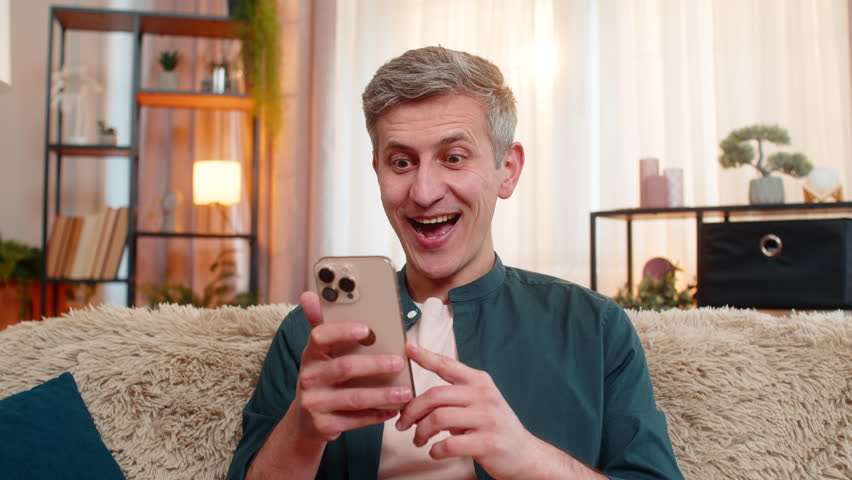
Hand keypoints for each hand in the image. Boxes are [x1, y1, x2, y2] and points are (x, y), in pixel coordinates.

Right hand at [290, 291, 413, 442]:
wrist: (305, 421)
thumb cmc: (322, 378)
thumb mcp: (318, 353)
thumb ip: (321, 324)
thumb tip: (309, 294)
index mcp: (310, 355)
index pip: (320, 337)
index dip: (342, 332)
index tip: (367, 329)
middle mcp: (308, 378)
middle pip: (344, 368)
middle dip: (375, 365)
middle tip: (399, 362)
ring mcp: (314, 403)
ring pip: (354, 398)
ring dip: (383, 394)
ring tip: (406, 391)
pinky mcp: (324, 426)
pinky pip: (356, 421)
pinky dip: (377, 416)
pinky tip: (394, 409)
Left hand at [395, 341, 538, 478]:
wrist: (524, 454)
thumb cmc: (494, 427)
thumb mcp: (479, 402)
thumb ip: (454, 397)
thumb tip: (418, 401)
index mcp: (480, 382)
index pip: (448, 365)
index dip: (426, 356)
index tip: (409, 347)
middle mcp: (484, 396)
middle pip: (435, 395)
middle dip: (412, 410)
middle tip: (403, 423)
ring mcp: (487, 418)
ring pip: (439, 418)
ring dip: (421, 432)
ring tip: (418, 440)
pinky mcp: (488, 443)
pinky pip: (449, 444)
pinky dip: (435, 450)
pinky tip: (435, 452)